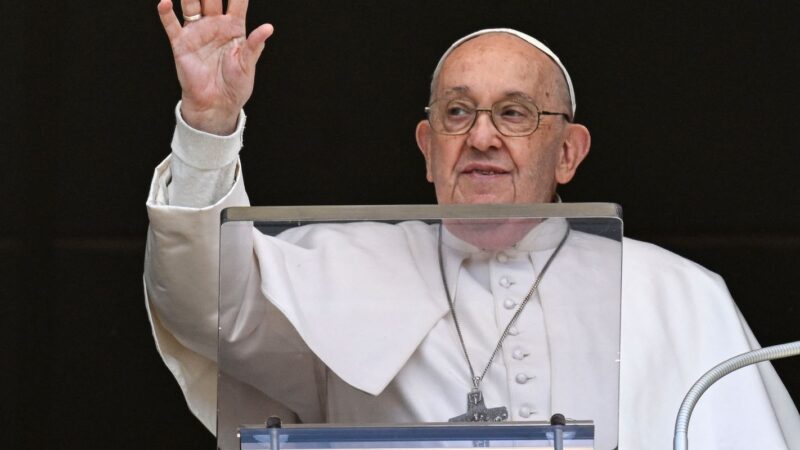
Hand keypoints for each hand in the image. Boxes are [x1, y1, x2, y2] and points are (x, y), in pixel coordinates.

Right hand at [157, 0, 273, 134]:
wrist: (216, 104)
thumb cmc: (235, 85)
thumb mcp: (247, 65)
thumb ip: (254, 45)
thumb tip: (268, 28)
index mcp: (235, 28)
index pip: (237, 0)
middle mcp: (215, 25)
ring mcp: (197, 32)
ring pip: (191, 3)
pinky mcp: (181, 43)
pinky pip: (172, 24)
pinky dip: (167, 12)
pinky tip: (166, 2)